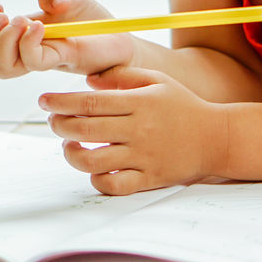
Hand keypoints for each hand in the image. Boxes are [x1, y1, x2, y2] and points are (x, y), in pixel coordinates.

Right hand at [0, 0, 132, 78]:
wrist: (119, 39)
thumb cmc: (91, 21)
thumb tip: (50, 4)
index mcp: (19, 39)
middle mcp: (25, 53)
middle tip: (6, 16)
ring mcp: (41, 59)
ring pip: (1, 68)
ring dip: (3, 41)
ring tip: (23, 21)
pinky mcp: (60, 60)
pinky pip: (31, 62)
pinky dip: (28, 43)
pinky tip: (42, 26)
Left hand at [40, 66, 228, 194]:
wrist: (216, 138)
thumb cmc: (184, 106)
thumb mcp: (158, 81)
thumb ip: (123, 77)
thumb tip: (88, 81)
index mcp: (141, 103)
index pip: (90, 102)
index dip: (61, 101)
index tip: (44, 100)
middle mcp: (140, 130)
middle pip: (86, 128)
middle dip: (60, 124)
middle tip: (53, 120)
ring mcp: (144, 157)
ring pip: (93, 160)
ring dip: (72, 153)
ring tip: (69, 144)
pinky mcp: (149, 178)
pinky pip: (113, 185)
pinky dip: (96, 179)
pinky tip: (93, 168)